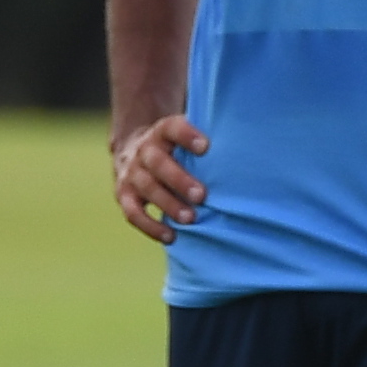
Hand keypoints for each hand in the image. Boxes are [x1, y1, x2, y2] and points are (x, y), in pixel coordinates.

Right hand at [113, 114, 207, 242]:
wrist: (131, 153)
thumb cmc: (174, 148)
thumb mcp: (182, 136)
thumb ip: (204, 140)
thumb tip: (243, 148)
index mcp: (161, 133)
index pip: (171, 128)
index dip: (186, 135)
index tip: (206, 147)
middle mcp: (143, 151)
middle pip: (158, 162)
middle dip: (179, 180)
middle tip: (201, 195)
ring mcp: (131, 174)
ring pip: (147, 188)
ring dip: (168, 204)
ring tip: (190, 219)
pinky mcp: (124, 196)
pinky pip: (133, 213)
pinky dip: (151, 227)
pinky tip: (171, 237)